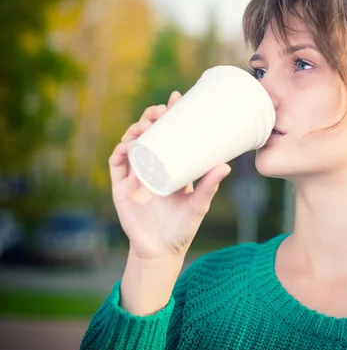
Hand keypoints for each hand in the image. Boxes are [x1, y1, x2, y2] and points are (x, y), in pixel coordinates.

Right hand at [108, 91, 230, 260]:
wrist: (162, 251)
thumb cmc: (183, 227)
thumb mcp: (199, 204)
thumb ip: (209, 186)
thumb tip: (225, 165)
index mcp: (170, 165)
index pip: (168, 133)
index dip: (170, 114)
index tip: (177, 97)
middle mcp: (151, 165)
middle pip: (148, 133)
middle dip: (152, 116)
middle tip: (162, 109)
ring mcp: (134, 175)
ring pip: (131, 143)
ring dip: (137, 129)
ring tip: (148, 122)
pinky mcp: (121, 187)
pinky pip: (117, 164)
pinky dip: (121, 151)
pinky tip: (129, 143)